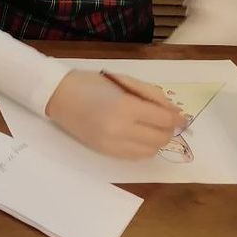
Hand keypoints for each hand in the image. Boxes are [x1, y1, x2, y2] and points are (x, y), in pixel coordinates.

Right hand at [46, 70, 185, 159]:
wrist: (57, 95)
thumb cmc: (90, 82)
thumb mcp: (124, 81)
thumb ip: (151, 95)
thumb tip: (175, 113)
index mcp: (125, 107)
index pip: (164, 120)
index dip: (175, 117)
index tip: (179, 115)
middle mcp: (120, 129)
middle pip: (160, 138)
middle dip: (167, 129)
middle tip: (163, 120)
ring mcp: (112, 144)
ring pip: (150, 150)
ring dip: (156, 140)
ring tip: (148, 127)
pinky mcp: (105, 152)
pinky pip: (135, 156)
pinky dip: (142, 147)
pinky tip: (136, 135)